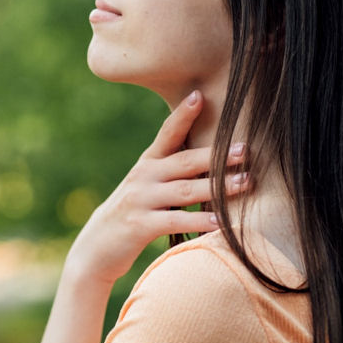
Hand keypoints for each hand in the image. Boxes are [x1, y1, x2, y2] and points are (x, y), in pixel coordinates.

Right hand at [63, 90, 250, 286]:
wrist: (96, 247)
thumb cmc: (133, 213)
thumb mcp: (146, 185)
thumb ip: (171, 170)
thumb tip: (210, 156)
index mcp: (147, 163)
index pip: (166, 133)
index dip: (182, 115)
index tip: (199, 95)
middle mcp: (143, 177)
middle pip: (183, 161)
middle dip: (216, 155)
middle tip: (245, 149)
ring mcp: (140, 200)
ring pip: (184, 190)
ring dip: (217, 187)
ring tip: (246, 183)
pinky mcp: (139, 226)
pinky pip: (174, 221)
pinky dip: (199, 221)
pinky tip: (221, 223)